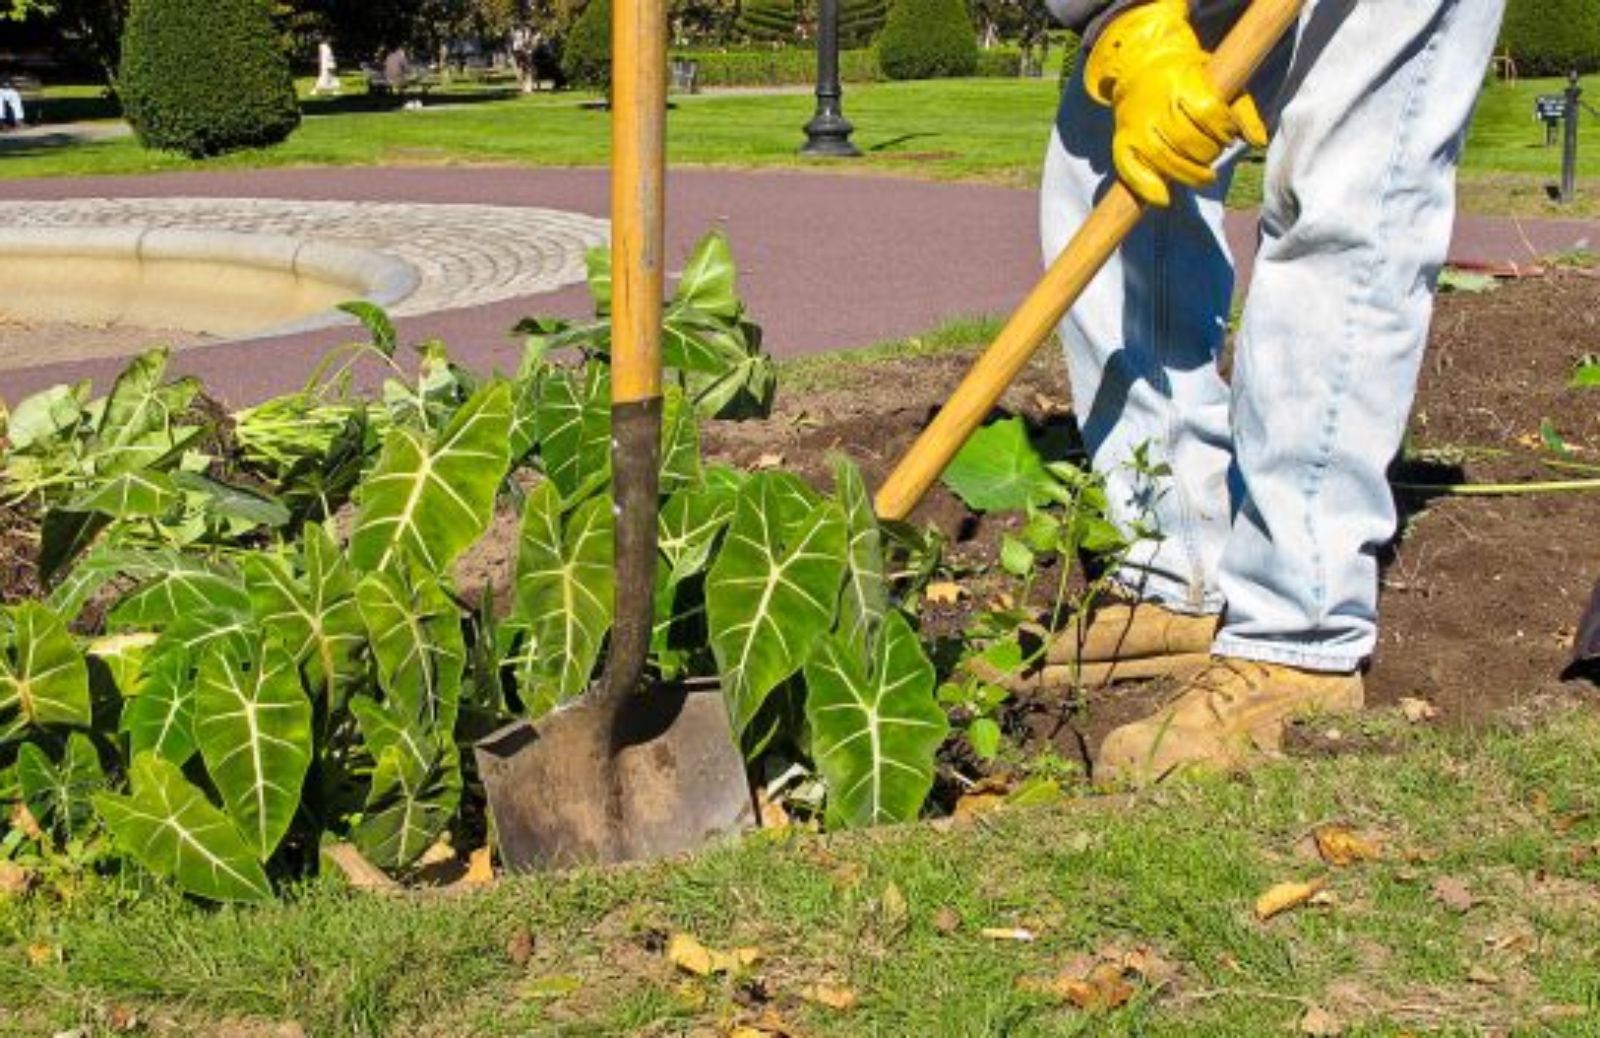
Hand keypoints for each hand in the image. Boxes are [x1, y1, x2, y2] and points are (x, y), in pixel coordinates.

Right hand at [1084, 0, 1267, 205]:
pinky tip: (1165, 198)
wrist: (1141, 70)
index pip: (1208, 112)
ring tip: (1203, 172)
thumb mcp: (1220, 81)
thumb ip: (1242, 109)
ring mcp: (1135, 125)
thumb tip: (1258, 142)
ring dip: (1191, 174)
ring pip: (1167, 160)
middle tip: (1213, 151)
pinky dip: (1148, 189)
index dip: (1224, 129)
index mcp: (1180, 82)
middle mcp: (1154, 104)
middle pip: (1189, 141)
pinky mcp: (1121, 142)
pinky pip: (1131, 171)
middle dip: (1210, 153)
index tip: (1228, 133)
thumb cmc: (1188, 80)